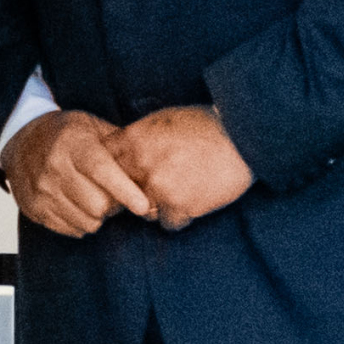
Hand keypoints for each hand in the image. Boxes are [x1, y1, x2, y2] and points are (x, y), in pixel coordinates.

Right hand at [0, 109, 153, 237]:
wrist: (22, 140)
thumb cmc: (68, 134)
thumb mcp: (93, 127)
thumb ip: (121, 145)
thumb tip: (153, 164)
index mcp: (73, 144)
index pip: (101, 171)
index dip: (125, 191)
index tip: (144, 206)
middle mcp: (54, 167)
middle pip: (97, 205)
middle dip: (114, 206)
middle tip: (116, 196)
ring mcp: (42, 191)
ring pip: (86, 222)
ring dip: (99, 216)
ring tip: (96, 199)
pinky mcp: (35, 209)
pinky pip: (71, 230)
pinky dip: (82, 222)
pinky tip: (79, 205)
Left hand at [112, 105, 253, 231]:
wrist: (242, 137)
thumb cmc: (204, 125)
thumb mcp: (162, 120)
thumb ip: (137, 137)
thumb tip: (118, 153)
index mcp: (134, 138)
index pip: (101, 164)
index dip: (108, 173)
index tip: (118, 177)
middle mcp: (141, 163)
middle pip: (118, 192)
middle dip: (131, 193)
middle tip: (151, 189)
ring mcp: (159, 187)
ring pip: (143, 211)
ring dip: (158, 206)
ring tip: (180, 191)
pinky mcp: (179, 206)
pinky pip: (167, 223)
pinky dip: (179, 217)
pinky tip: (192, 201)